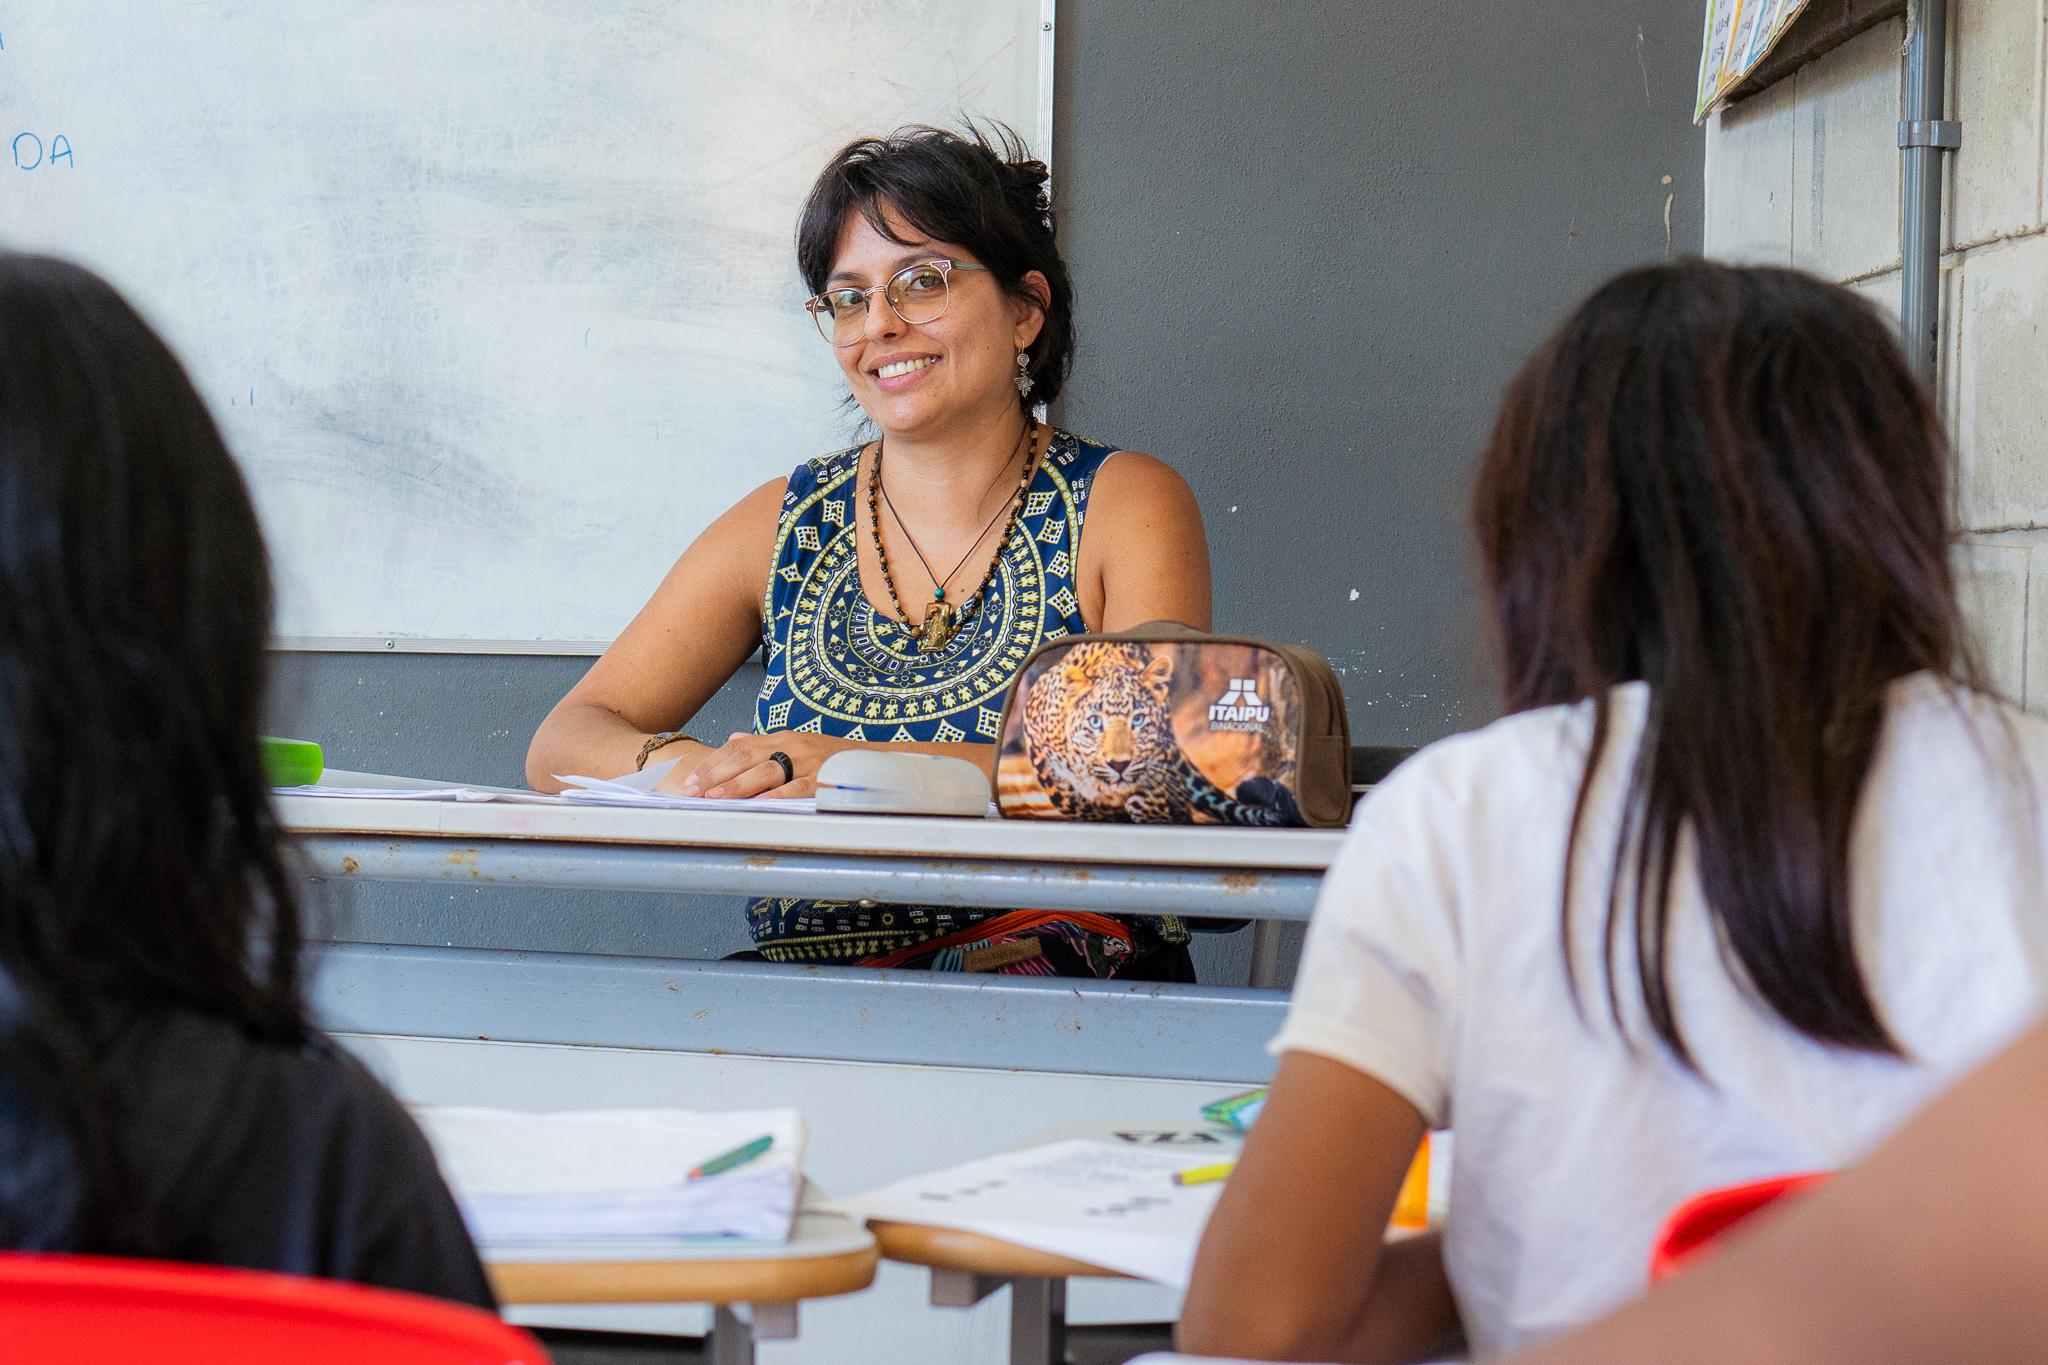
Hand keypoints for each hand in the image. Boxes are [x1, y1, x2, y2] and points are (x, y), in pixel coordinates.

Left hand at [664, 731, 844, 799]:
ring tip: (715, 798)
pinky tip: (760, 804)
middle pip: (746, 757)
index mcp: (782, 738)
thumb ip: (765, 743)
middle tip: (692, 791)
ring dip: (739, 785)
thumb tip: (734, 738)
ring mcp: (809, 761)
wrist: (875, 759)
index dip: (712, 764)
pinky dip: (778, 795)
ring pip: (767, 771)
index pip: (738, 748)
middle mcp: (792, 746)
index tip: (690, 781)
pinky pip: (798, 787)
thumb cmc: (833, 756)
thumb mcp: (798, 744)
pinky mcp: (824, 778)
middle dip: (716, 775)